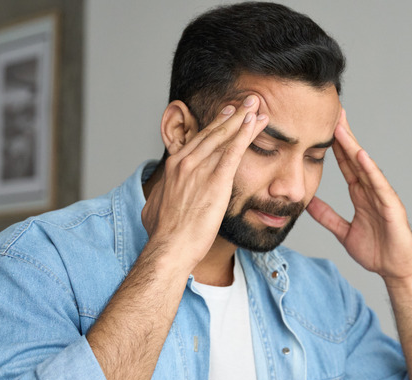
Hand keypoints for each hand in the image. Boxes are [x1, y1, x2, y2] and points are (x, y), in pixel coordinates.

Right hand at [142, 96, 268, 270]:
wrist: (170, 246)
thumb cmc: (163, 233)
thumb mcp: (154, 206)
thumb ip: (160, 194)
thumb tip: (158, 196)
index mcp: (174, 165)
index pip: (199, 139)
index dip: (216, 125)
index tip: (227, 114)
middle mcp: (186, 161)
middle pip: (214, 132)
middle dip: (233, 114)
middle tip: (248, 101)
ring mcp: (200, 169)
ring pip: (226, 137)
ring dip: (244, 119)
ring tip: (257, 105)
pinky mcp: (216, 180)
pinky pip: (234, 151)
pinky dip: (245, 134)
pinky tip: (256, 122)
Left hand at [307, 109, 411, 282]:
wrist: (396, 270)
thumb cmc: (377, 251)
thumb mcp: (344, 232)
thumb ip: (328, 217)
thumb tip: (309, 205)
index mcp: (361, 194)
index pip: (345, 164)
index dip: (334, 146)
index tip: (322, 126)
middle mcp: (372, 190)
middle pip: (355, 158)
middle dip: (344, 136)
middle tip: (333, 112)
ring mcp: (383, 196)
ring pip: (365, 167)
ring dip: (353, 147)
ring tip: (341, 128)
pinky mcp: (391, 206)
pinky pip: (379, 185)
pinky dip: (370, 169)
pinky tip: (361, 155)